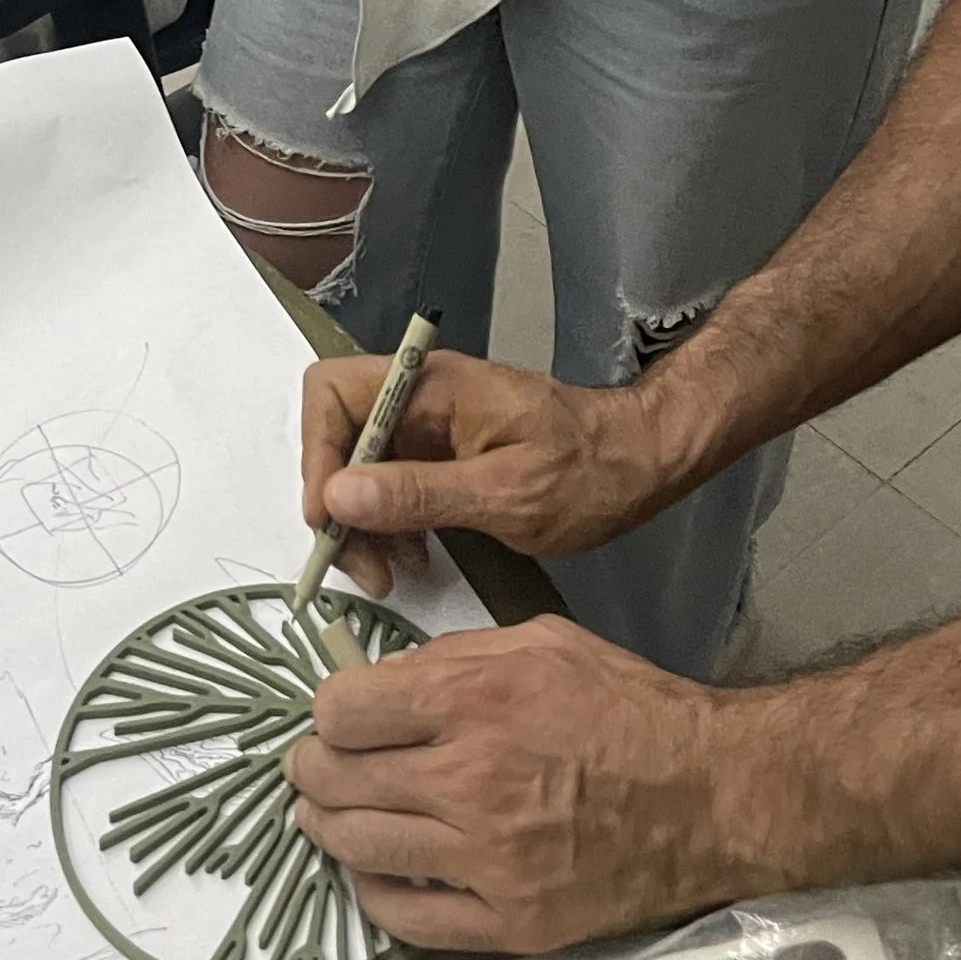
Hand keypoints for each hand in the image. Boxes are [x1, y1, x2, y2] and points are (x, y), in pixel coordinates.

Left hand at [285, 613, 752, 951]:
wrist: (714, 797)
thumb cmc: (630, 707)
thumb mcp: (541, 641)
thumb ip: (453, 658)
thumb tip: (380, 684)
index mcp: (475, 698)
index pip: (343, 711)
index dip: (330, 713)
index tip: (340, 718)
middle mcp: (470, 780)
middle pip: (339, 781)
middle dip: (312, 771)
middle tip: (312, 769)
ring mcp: (489, 860)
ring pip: (360, 848)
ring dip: (327, 828)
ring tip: (325, 816)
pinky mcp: (511, 922)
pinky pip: (407, 918)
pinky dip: (374, 893)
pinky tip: (374, 873)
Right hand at [301, 347, 672, 590]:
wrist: (642, 464)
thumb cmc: (589, 473)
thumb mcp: (507, 494)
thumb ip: (420, 493)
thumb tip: (338, 494)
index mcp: (432, 386)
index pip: (333, 393)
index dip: (318, 454)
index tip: (333, 518)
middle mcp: (422, 396)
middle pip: (339, 434)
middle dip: (338, 501)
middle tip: (362, 565)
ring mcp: (432, 425)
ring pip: (360, 465)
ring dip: (362, 521)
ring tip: (392, 573)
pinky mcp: (443, 454)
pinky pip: (392, 483)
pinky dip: (390, 523)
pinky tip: (414, 559)